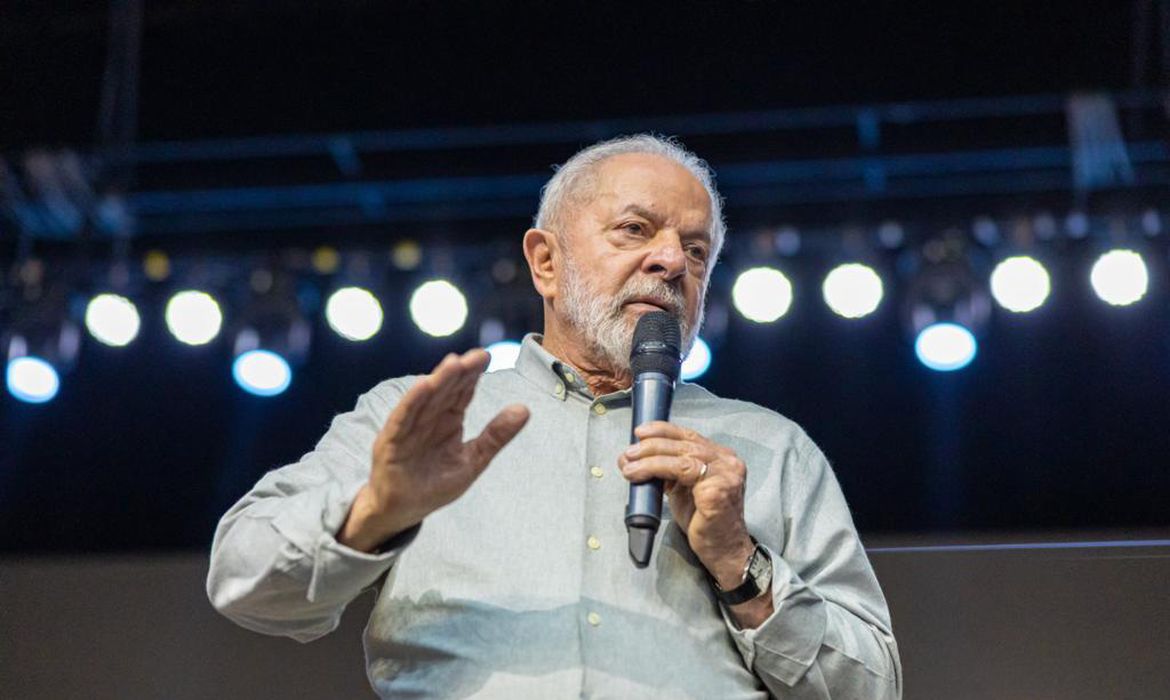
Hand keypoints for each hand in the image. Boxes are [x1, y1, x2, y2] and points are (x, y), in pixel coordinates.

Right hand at [338, 349, 529, 551]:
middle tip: (476, 356)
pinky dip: (411, 403)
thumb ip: (496, 436)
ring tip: (453, 363)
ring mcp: (409, 428)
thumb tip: (524, 409)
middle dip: (459, 373)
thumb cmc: (434, 484)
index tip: (486, 357)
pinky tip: (423, 387)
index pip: (462, 393)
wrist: (402, 511)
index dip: (472, 375)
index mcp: (448, 420)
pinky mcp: (391, 443)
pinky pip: (402, 419)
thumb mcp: (473, 460)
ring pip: (425, 400)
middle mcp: (429, 419)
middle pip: (445, 391)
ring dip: (438, 381)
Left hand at [618, 421, 753, 589]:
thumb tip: (634, 458)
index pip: (690, 436)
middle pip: (685, 444)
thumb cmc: (704, 521)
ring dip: (650, 458)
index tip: (640, 432)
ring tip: (629, 466)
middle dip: (652, 445)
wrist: (723, 551)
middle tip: (629, 453)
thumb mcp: (683, 489)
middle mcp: (728, 462)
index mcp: (721, 458)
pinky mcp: (717, 490)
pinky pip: (682, 471)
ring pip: (682, 456)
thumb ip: (668, 471)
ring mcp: (725, 475)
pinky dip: (657, 469)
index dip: (663, 430)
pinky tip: (641, 475)